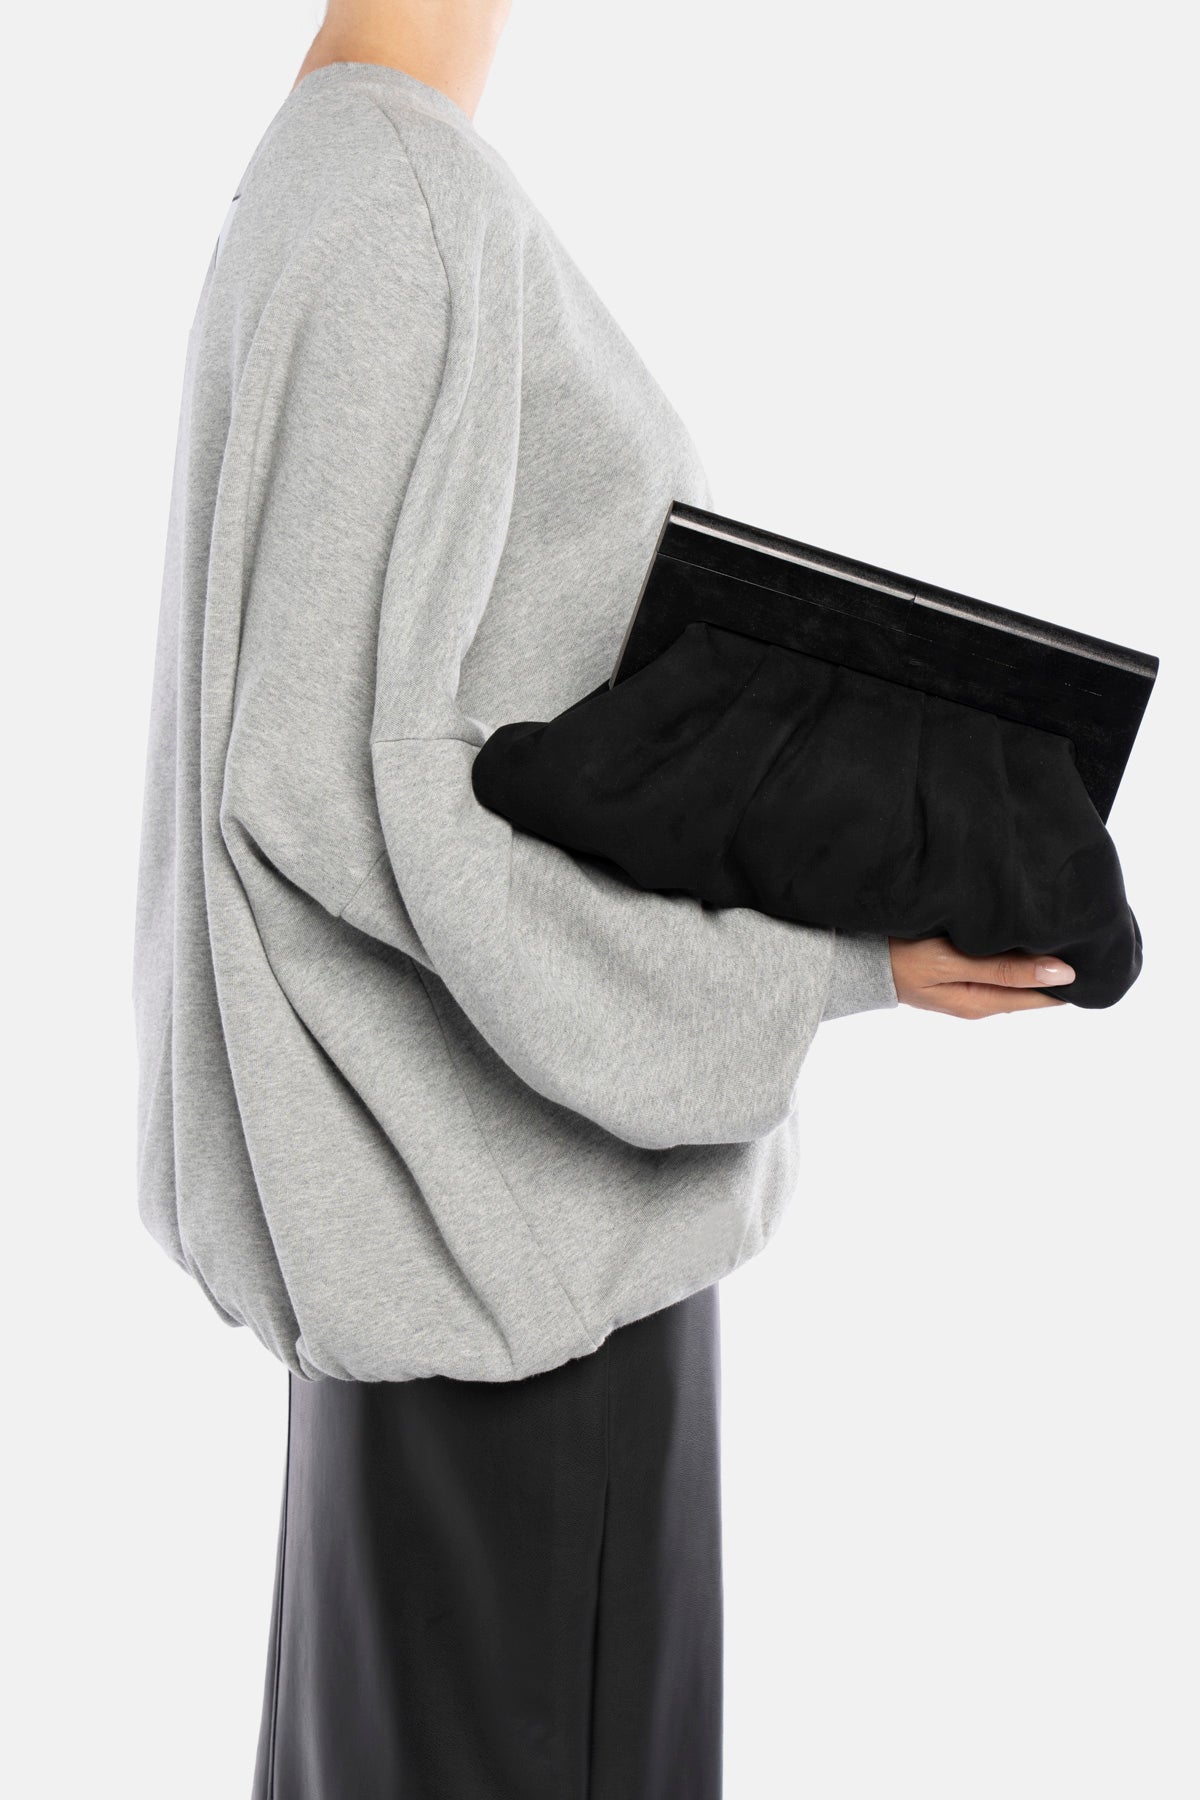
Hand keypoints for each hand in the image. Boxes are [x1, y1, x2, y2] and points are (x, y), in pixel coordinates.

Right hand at [888, 935, 1075, 1017]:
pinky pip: (1000, 964)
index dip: (1071, 977)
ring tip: (1060, 927)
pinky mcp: (959, 973)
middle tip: (1084, 931)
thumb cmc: (899, 959)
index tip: (1093, 950)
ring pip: (1018, 973)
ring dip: (1037, 956)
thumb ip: (1005, 969)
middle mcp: (981, 1000)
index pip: (1046, 996)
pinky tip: (1023, 931)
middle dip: (1058, 964)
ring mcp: (969, 988)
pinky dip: (1015, 950)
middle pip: (1035, 986)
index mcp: (983, 1003)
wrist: (853, 960)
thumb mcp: (951, 963)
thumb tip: (1063, 974)